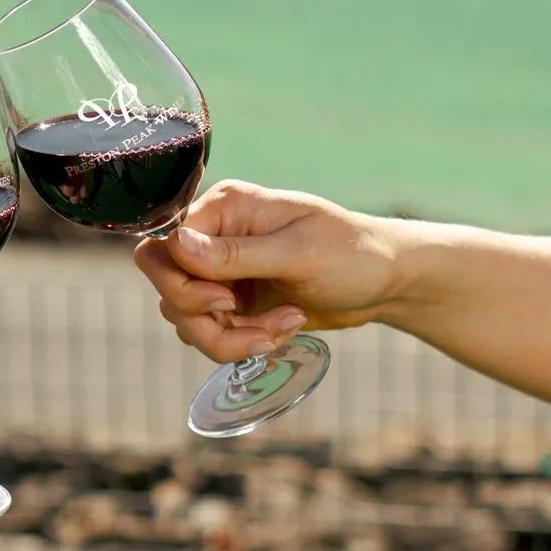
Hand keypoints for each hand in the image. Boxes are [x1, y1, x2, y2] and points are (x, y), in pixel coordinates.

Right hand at [134, 180, 402, 363]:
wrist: (387, 283)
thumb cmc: (352, 254)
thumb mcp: (297, 253)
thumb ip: (234, 253)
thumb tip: (175, 242)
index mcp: (224, 209)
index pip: (164, 250)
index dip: (186, 286)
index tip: (230, 301)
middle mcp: (213, 237)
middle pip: (168, 289)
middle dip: (208, 322)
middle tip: (258, 330)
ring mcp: (221, 272)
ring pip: (186, 319)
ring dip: (232, 337)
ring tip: (283, 329)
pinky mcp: (234, 302)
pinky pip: (210, 332)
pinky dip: (242, 341)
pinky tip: (283, 329)